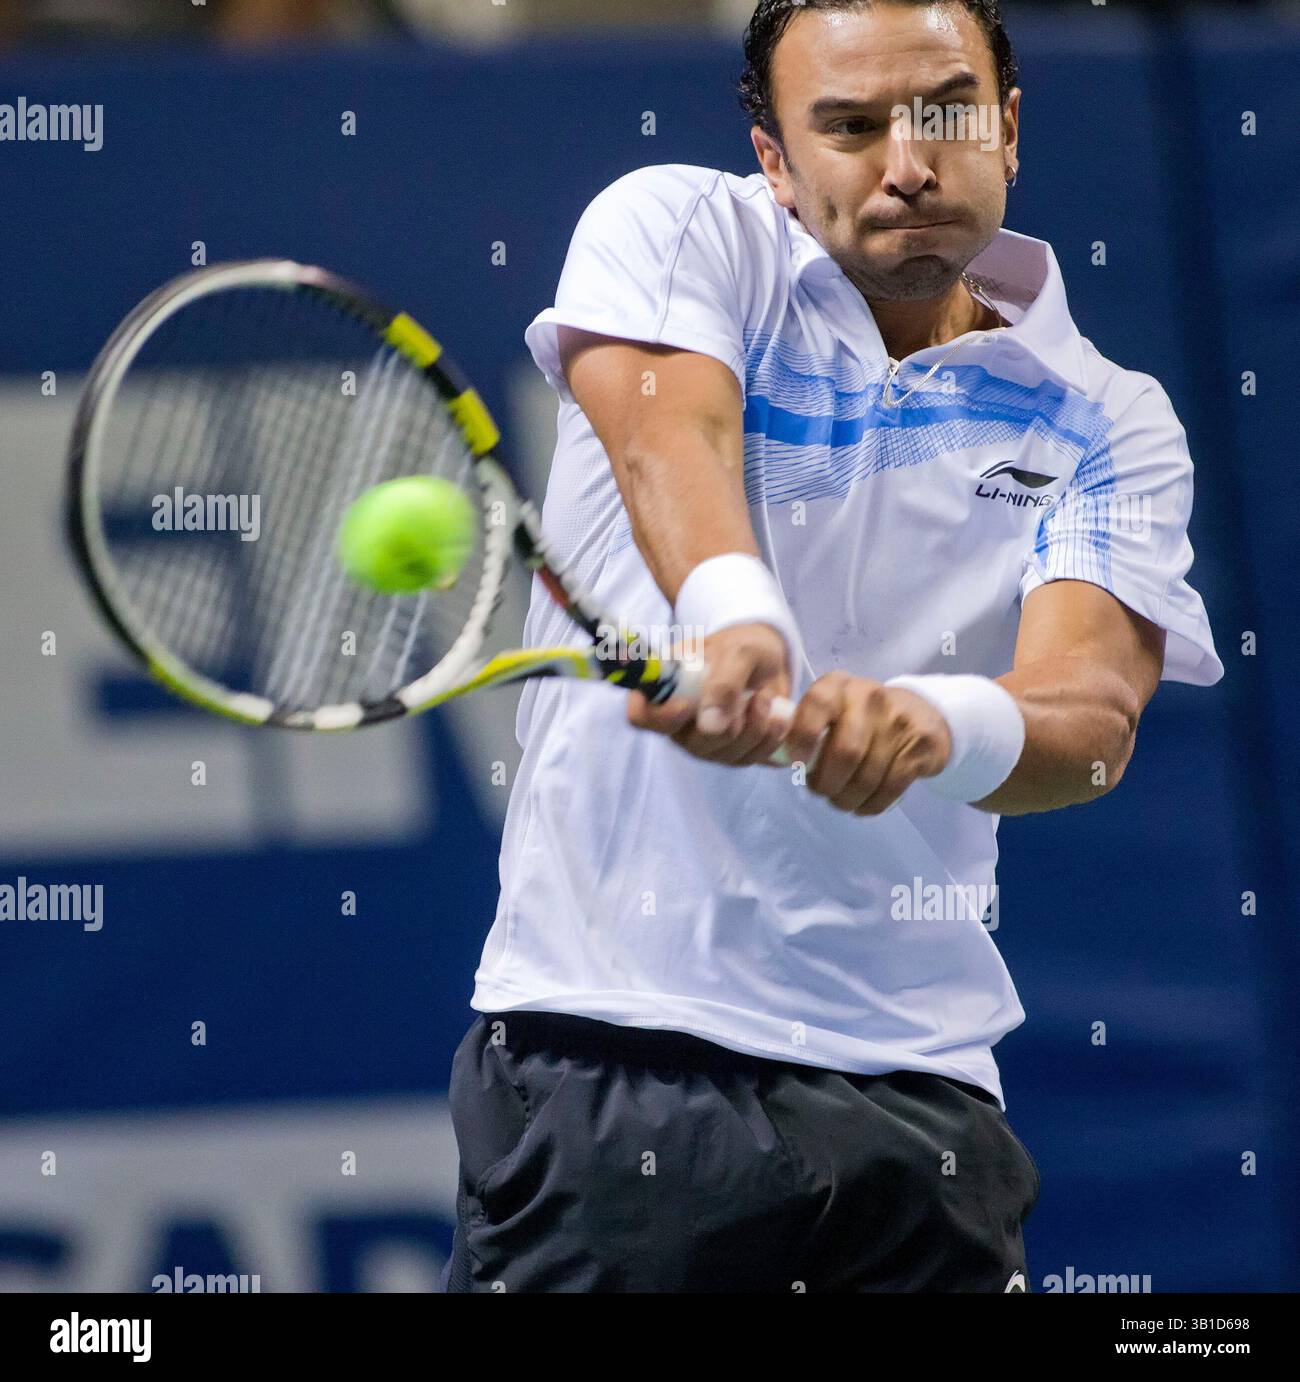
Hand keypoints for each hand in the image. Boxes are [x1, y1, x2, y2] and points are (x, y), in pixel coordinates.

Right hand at [626, 623, 791, 766]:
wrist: (768, 657)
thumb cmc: (742, 647)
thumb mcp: (737, 652)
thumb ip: (723, 683)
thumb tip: (710, 725)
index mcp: (665, 690)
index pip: (641, 717)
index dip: (659, 718)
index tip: (687, 706)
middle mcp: (679, 722)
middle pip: (691, 745)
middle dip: (729, 725)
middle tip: (753, 696)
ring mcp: (705, 741)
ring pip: (724, 755)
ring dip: (755, 729)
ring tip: (767, 698)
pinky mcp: (733, 752)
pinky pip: (749, 759)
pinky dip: (769, 739)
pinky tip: (778, 716)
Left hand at [781, 673, 952, 814]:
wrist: (921, 713)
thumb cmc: (862, 718)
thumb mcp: (835, 710)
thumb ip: (810, 730)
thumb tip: (790, 764)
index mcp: (838, 686)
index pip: (817, 705)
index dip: (803, 737)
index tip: (799, 764)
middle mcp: (869, 698)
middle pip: (845, 753)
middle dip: (827, 783)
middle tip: (822, 792)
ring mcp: (898, 721)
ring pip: (867, 777)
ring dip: (848, 799)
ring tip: (841, 801)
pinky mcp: (920, 746)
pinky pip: (890, 787)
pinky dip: (871, 805)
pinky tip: (864, 806)